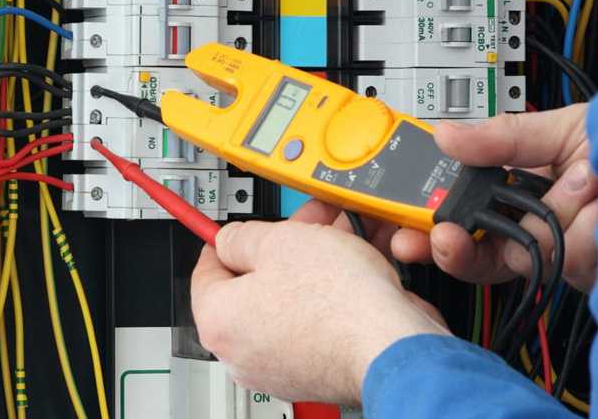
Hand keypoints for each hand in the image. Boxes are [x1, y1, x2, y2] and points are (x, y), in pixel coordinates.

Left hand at [191, 201, 449, 404]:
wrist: (391, 345)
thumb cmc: (337, 301)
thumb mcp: (281, 240)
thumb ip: (242, 236)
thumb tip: (231, 240)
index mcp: (219, 320)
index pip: (206, 269)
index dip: (226, 238)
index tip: (238, 227)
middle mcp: (242, 353)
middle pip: (252, 285)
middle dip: (282, 247)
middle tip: (305, 225)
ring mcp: (279, 367)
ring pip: (287, 302)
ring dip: (309, 267)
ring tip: (340, 241)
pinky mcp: (315, 372)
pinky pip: (312, 324)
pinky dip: (327, 299)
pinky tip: (353, 273)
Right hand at [392, 104, 597, 291]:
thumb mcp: (556, 125)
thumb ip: (499, 136)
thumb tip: (445, 135)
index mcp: (516, 187)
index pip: (460, 211)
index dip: (430, 218)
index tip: (404, 219)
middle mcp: (532, 224)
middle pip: (473, 253)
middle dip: (449, 246)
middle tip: (434, 238)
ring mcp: (558, 251)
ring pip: (515, 255)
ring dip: (550, 214)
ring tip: (584, 180)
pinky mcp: (585, 270)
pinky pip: (563, 255)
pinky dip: (586, 223)